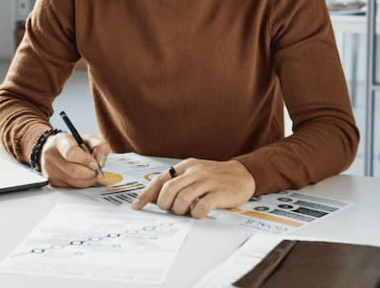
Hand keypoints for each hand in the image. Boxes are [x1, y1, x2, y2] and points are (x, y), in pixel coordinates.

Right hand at [40, 133, 109, 187]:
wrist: (55, 149)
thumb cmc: (74, 144)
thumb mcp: (88, 139)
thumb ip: (100, 147)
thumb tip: (101, 163)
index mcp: (61, 141)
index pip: (71, 152)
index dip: (86, 160)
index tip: (95, 164)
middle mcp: (51, 155)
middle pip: (74, 171)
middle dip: (90, 173)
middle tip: (96, 170)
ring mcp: (50, 169)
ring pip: (74, 181)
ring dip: (88, 179)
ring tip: (90, 172)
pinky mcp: (52, 181)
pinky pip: (71, 186)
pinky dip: (81, 183)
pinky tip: (81, 176)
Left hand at [131, 158, 256, 218]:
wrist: (243, 174)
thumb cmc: (214, 177)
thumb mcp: (194, 174)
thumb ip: (176, 184)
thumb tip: (154, 199)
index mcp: (185, 166)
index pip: (160, 179)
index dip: (146, 194)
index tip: (137, 206)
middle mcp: (195, 171)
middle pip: (169, 188)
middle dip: (164, 203)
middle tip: (169, 209)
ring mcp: (208, 181)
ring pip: (183, 198)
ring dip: (179, 209)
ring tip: (185, 211)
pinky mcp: (220, 193)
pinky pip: (202, 206)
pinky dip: (196, 214)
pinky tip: (198, 213)